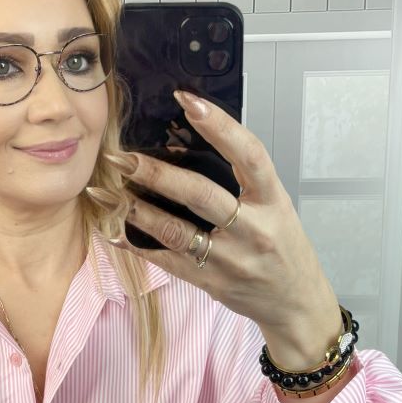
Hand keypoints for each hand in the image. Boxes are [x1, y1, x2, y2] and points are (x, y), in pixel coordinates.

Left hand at [109, 90, 341, 370]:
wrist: (296, 302)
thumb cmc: (284, 248)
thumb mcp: (277, 207)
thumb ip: (243, 182)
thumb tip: (190, 143)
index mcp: (273, 201)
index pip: (249, 155)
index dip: (220, 125)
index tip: (188, 100)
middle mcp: (253, 229)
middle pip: (200, 194)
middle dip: (156, 174)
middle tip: (122, 157)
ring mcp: (231, 259)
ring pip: (176, 231)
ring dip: (136, 210)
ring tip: (104, 193)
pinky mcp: (212, 282)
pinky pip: (168, 261)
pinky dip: (137, 245)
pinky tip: (113, 231)